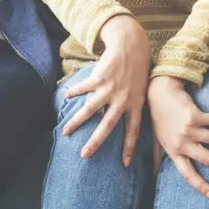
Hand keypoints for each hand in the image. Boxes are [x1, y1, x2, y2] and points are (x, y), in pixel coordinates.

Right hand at [62, 15, 149, 162]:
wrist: (131, 45)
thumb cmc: (139, 70)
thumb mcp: (144, 89)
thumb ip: (138, 106)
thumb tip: (141, 126)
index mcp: (136, 103)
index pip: (133, 130)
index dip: (129, 147)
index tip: (124, 164)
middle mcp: (123, 99)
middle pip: (107, 125)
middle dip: (95, 142)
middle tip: (84, 155)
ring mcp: (110, 88)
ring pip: (89, 110)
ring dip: (76, 121)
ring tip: (65, 131)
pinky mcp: (98, 78)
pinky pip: (83, 88)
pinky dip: (73, 92)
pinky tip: (66, 97)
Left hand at [148, 75, 208, 200]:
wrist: (158, 93)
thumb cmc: (159, 118)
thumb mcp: (157, 139)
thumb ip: (157, 156)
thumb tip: (154, 171)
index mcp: (174, 152)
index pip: (188, 174)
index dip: (201, 186)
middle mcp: (181, 143)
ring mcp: (188, 130)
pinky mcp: (194, 115)